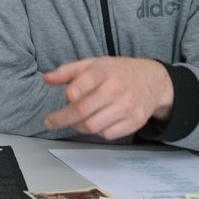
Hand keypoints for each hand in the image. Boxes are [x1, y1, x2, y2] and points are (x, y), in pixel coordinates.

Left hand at [42, 57, 172, 139]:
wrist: (152, 80)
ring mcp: (128, 107)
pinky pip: (108, 134)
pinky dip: (98, 131)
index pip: (83, 84)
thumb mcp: (92, 64)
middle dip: (62, 119)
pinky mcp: (135, 121)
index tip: (64, 99)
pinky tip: (97, 121)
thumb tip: (46, 79)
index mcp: (104, 72)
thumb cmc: (116, 72)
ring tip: (75, 120)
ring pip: (93, 126)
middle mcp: (117, 89)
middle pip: (83, 111)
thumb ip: (67, 71)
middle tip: (50, 122)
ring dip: (79, 126)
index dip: (71, 94)